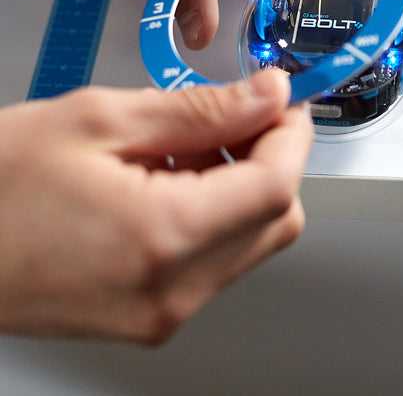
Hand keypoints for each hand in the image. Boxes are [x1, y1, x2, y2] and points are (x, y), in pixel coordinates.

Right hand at [0, 69, 311, 343]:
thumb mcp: (100, 120)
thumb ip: (202, 108)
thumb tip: (268, 95)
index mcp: (161, 239)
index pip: (277, 187)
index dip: (292, 134)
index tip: (282, 100)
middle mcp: (170, 293)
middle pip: (276, 218)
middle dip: (270, 156)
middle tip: (235, 114)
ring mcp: (161, 314)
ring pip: (251, 239)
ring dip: (242, 182)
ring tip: (185, 145)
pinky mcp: (149, 317)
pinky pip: (215, 259)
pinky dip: (214, 212)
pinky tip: (171, 179)